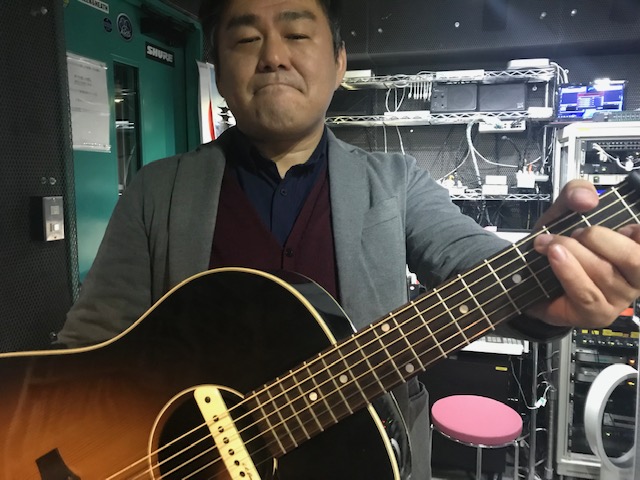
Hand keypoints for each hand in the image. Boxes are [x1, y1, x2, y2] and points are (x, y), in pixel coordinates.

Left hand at [528, 179, 639, 327]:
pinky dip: (567, 271)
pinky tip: (554, 257)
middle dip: (599, 238)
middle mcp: (635, 276)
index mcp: (637, 248)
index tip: (621, 223)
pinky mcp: (597, 314)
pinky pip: (586, 293)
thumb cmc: (559, 245)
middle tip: (576, 232)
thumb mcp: (566, 211)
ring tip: (552, 244)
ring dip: (572, 252)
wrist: (530, 276)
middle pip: (634, 258)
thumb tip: (587, 198)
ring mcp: (618, 298)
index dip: (637, 230)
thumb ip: (577, 193)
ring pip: (604, 274)